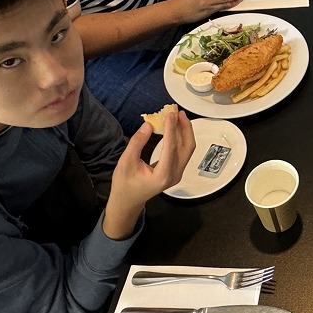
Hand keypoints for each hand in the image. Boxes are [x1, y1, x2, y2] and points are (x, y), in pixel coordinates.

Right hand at [104, 109, 195, 238]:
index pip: (171, 148)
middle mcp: (174, 175)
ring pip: (187, 148)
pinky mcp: (176, 171)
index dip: (171, 129)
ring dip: (184, 131)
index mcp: (162, 175)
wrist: (128, 201)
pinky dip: (181, 138)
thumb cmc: (124, 185)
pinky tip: (175, 127)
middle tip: (178, 112)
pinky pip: (183, 152)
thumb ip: (137, 143)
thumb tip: (148, 125)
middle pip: (187, 147)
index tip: (170, 114)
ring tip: (177, 116)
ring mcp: (177, 174)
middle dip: (185, 127)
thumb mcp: (125, 163)